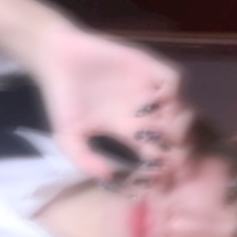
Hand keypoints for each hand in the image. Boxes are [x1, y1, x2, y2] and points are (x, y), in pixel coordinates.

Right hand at [34, 25, 193, 178]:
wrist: (55, 60)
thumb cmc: (62, 98)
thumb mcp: (68, 138)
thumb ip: (85, 160)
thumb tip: (109, 177)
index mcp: (129, 128)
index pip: (158, 151)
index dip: (163, 164)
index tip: (158, 173)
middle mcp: (143, 110)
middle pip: (177, 132)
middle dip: (179, 146)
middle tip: (170, 152)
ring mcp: (147, 87)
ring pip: (181, 107)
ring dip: (179, 121)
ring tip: (163, 129)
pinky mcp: (145, 66)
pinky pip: (173, 79)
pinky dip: (172, 93)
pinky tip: (154, 102)